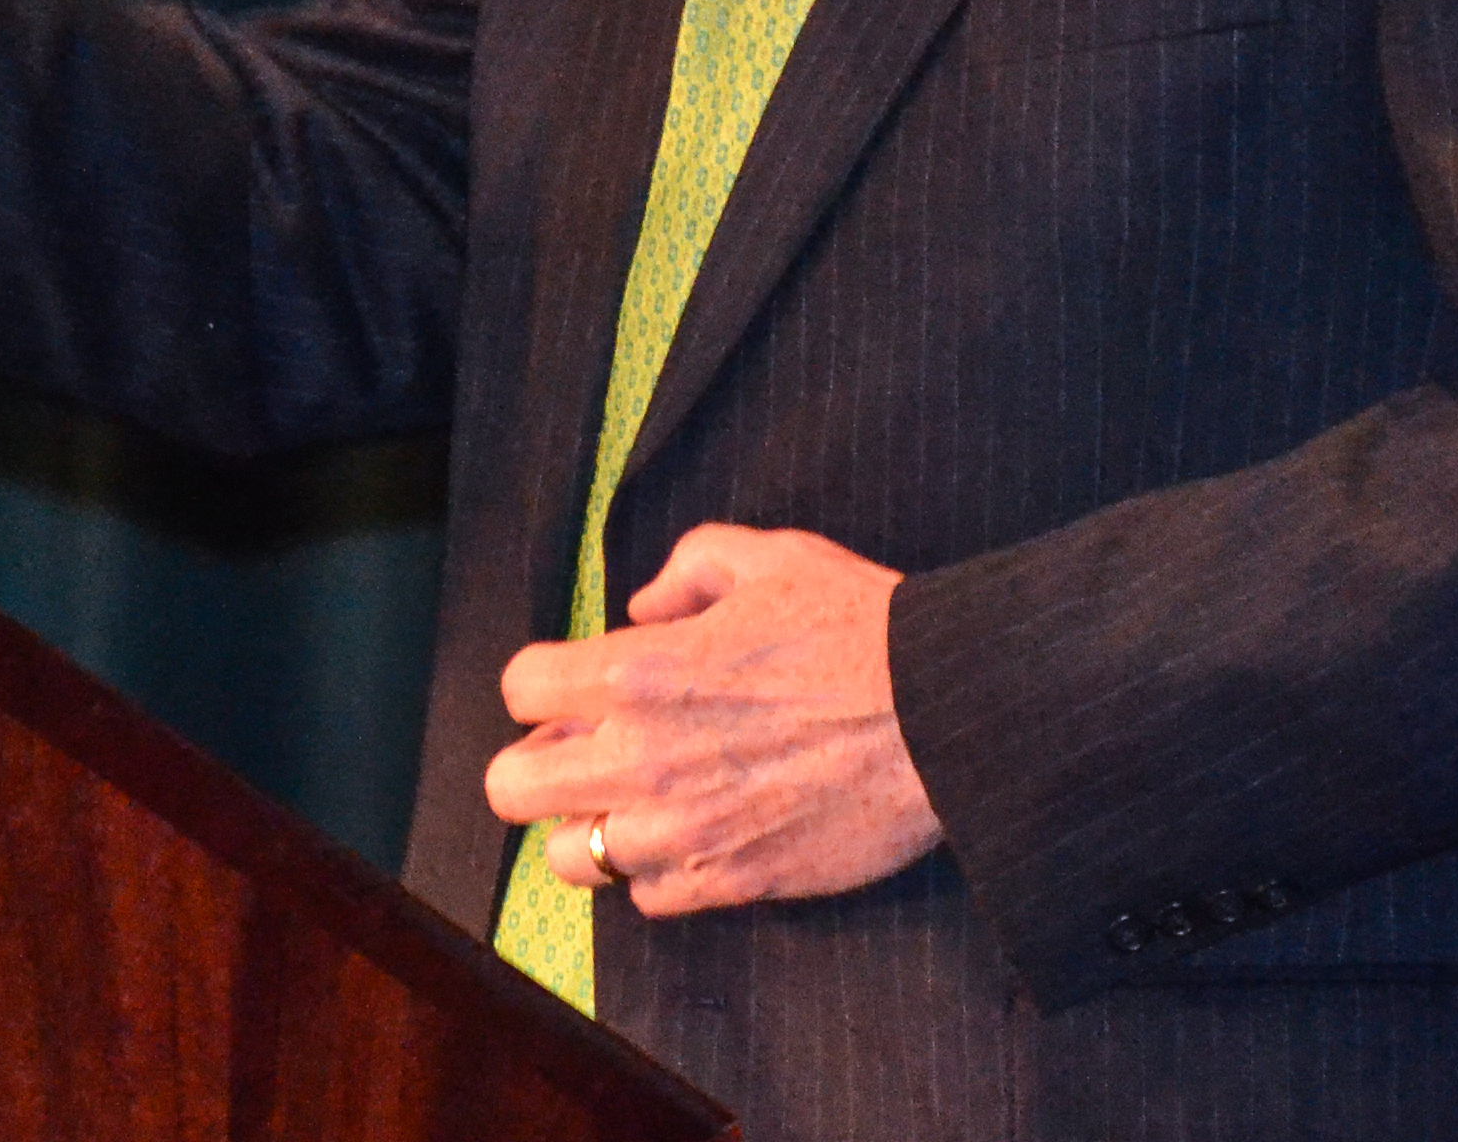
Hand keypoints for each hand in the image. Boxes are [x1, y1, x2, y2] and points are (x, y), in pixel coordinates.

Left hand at [481, 524, 941, 915]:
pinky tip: (696, 833)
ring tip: (638, 801)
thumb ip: (687, 568)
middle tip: (585, 752)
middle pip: (510, 787)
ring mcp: (682, 831)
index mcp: (639, 671)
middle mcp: (642, 758)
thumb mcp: (770, 558)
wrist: (946, 718)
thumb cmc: (860, 630)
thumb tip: (643, 605)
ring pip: (572, 857)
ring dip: (595, 826)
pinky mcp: (728, 883)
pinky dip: (660, 871)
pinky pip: (647, 899)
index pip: (519, 689)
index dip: (543, 684)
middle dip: (537, 764)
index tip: (575, 687)